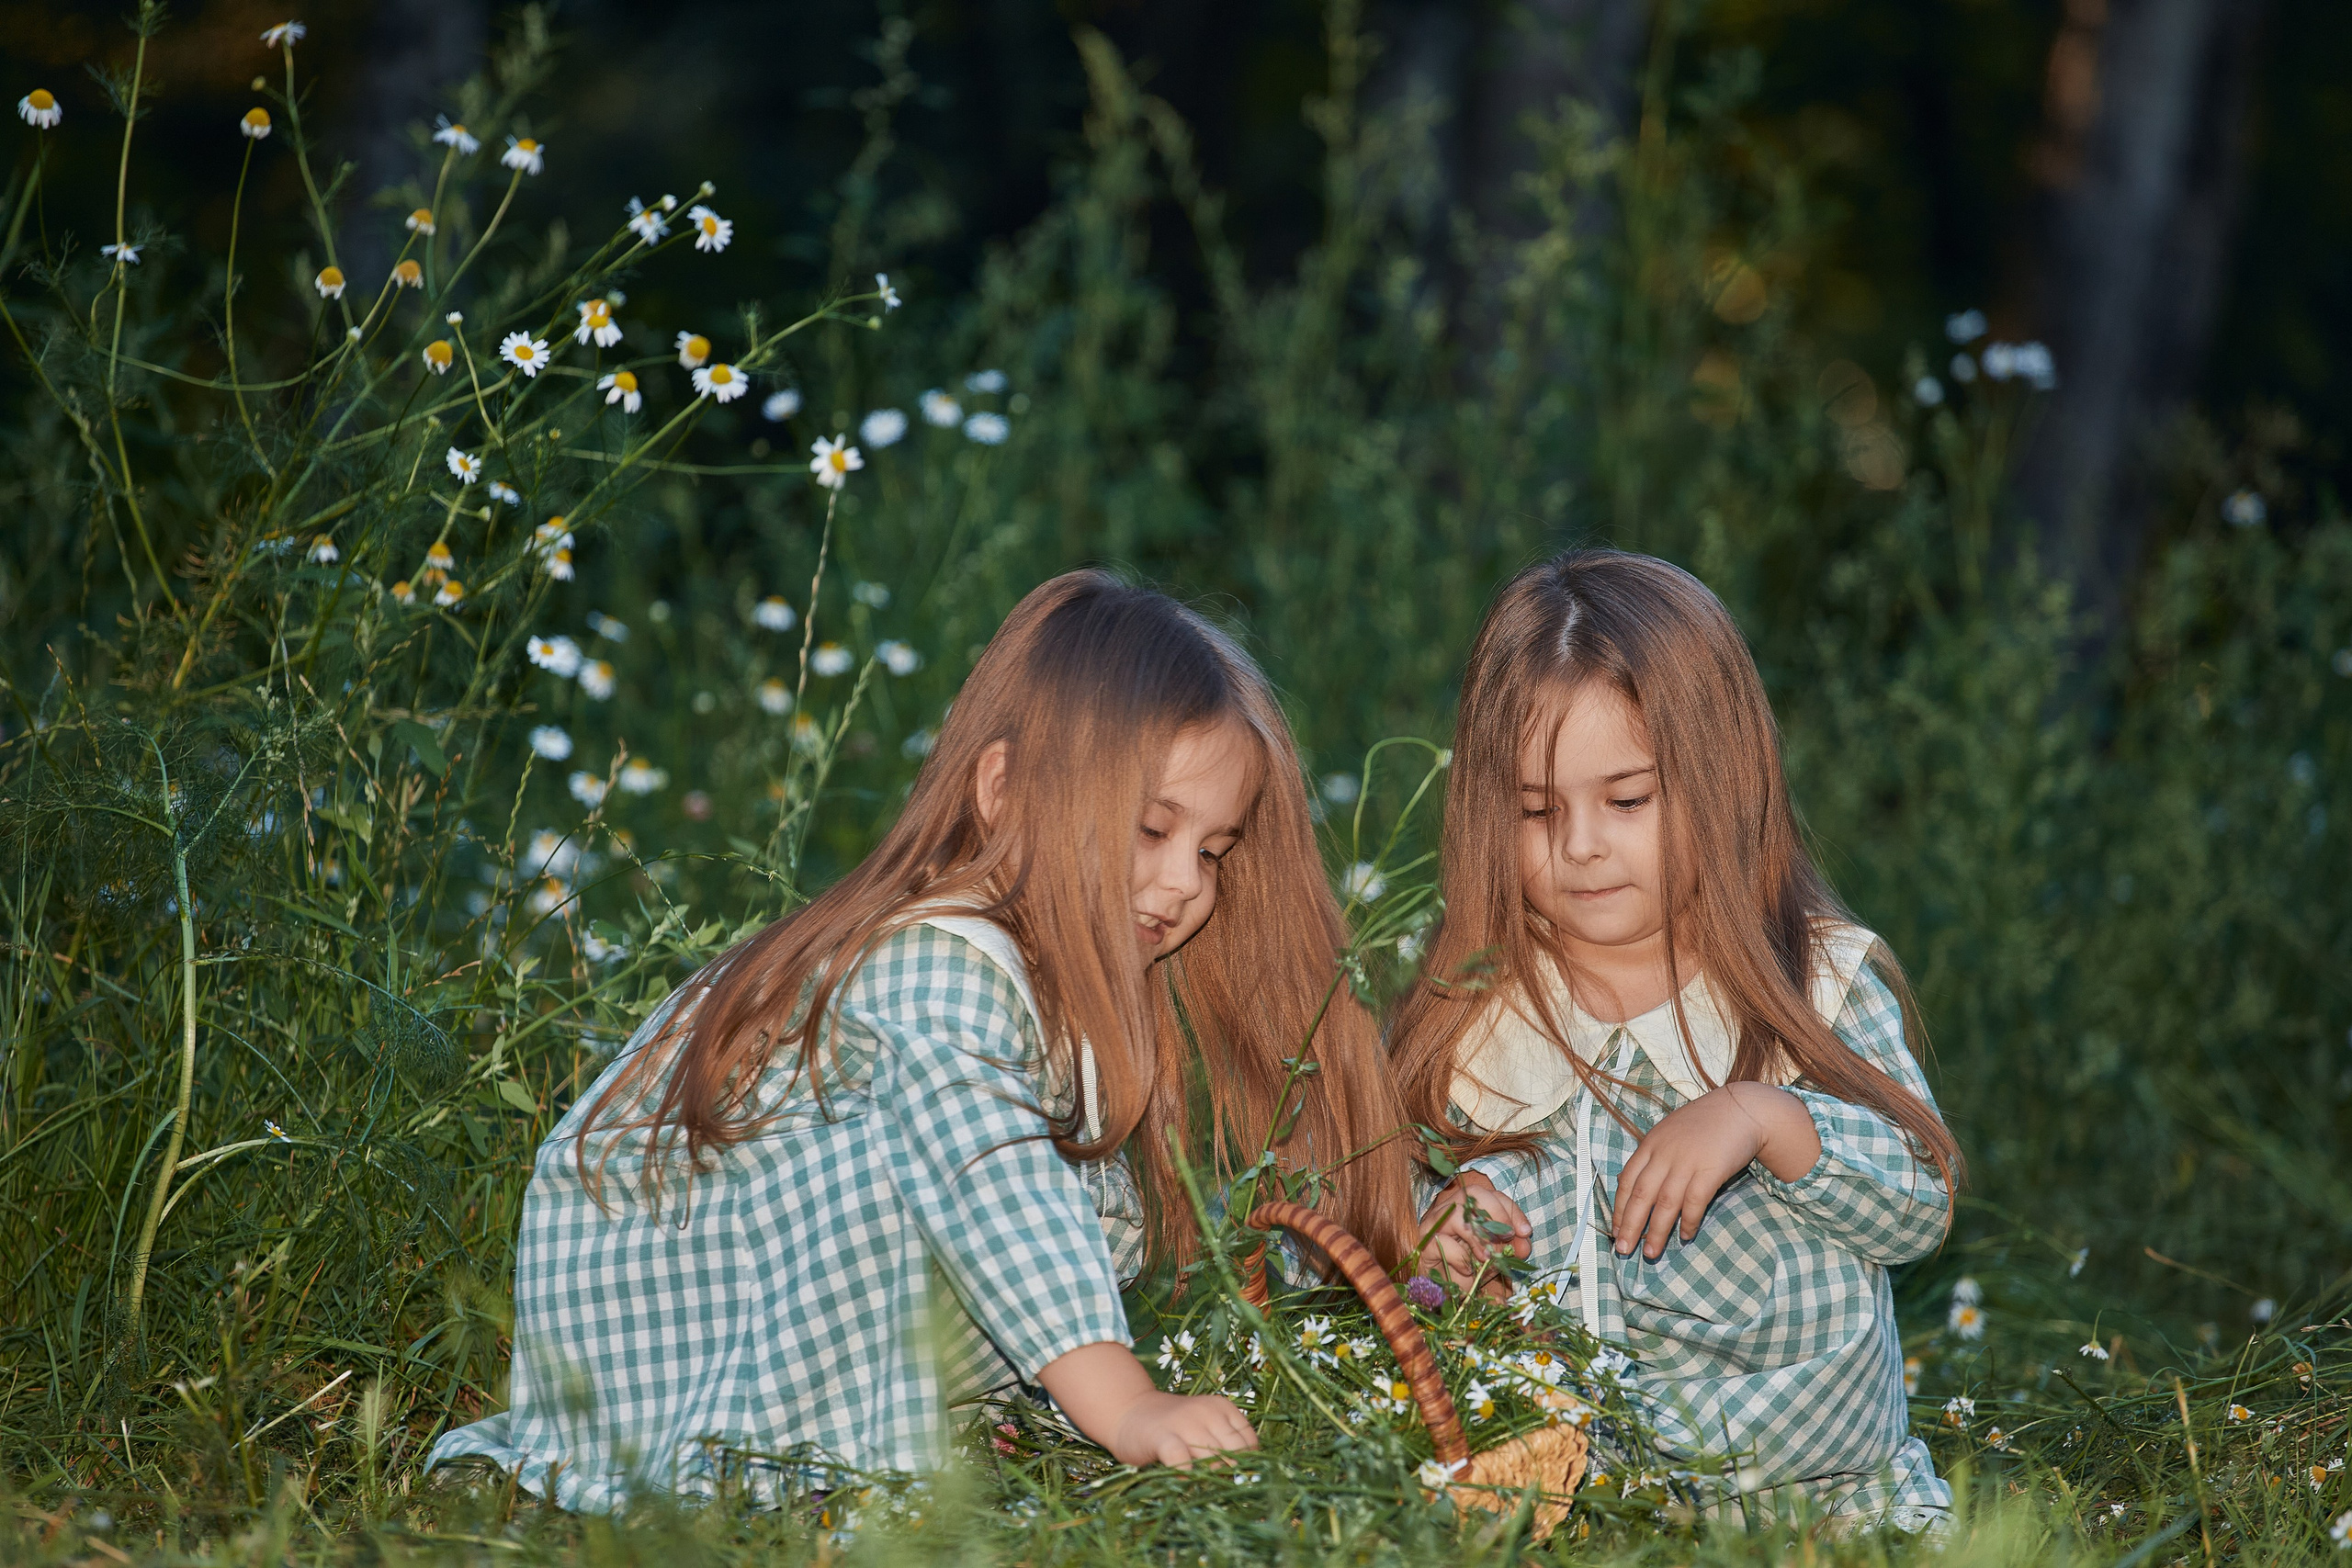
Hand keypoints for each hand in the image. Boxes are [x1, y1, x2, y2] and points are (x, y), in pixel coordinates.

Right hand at [1035, 1341, 1256, 1466]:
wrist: (1129, 1411)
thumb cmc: (1173, 1426)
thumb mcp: (1205, 1426)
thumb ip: (1224, 1444)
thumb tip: (1246, 1477)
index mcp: (1221, 1407)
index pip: (1250, 1442)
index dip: (1246, 1464)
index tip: (1236, 1476)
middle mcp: (1206, 1412)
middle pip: (1234, 1452)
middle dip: (1230, 1474)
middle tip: (1218, 1485)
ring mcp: (1183, 1423)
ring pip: (1213, 1457)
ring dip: (1210, 1477)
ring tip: (1202, 1485)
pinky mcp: (1161, 1437)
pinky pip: (1180, 1459)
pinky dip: (1186, 1473)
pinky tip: (1184, 1480)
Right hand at [1416, 1170, 1531, 1290]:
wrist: (1444, 1294)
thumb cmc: (1469, 1269)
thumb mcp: (1496, 1257)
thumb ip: (1510, 1248)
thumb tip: (1523, 1244)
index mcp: (1468, 1209)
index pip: (1491, 1195)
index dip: (1511, 1210)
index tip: (1525, 1232)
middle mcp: (1449, 1210)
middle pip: (1472, 1193)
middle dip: (1496, 1214)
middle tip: (1508, 1237)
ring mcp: (1434, 1225)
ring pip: (1456, 1213)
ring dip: (1478, 1236)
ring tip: (1488, 1257)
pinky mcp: (1424, 1244)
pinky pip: (1442, 1241)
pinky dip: (1460, 1257)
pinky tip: (1468, 1270)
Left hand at [1610, 1083, 1820, 1259]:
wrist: (1742, 1108)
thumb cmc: (1705, 1122)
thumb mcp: (1670, 1132)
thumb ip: (1653, 1155)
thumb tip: (1633, 1182)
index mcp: (1651, 1144)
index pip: (1627, 1180)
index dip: (1619, 1207)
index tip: (1615, 1229)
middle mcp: (1664, 1154)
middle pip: (1641, 1195)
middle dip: (1630, 1225)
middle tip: (1622, 1249)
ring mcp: (1687, 1162)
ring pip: (1665, 1203)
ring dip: (1656, 1232)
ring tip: (1650, 1254)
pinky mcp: (1710, 1170)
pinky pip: (1694, 1202)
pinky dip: (1687, 1222)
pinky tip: (1684, 1236)